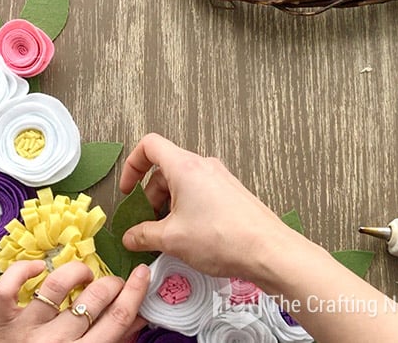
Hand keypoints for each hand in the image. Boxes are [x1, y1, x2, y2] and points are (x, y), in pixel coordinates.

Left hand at [0, 260, 149, 342]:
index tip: (142, 274)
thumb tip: (139, 315)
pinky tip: (38, 268)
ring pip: (56, 285)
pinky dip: (22, 270)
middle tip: (112, 284)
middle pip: (94, 299)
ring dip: (78, 272)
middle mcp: (56, 342)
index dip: (134, 292)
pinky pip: (7, 288)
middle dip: (111, 283)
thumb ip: (114, 339)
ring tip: (84, 276)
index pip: (117, 318)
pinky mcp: (3, 320)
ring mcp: (28, 329)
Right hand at [119, 133, 300, 279]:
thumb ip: (144, 235)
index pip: (149, 146)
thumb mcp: (172, 239)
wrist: (269, 251)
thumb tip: (131, 237)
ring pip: (182, 184)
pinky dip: (186, 210)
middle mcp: (203, 166)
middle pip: (164, 170)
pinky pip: (199, 194)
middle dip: (150, 197)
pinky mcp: (230, 194)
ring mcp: (219, 179)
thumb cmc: (224, 238)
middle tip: (147, 224)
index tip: (128, 190)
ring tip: (168, 235)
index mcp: (185, 167)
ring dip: (168, 206)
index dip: (132, 165)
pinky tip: (188, 236)